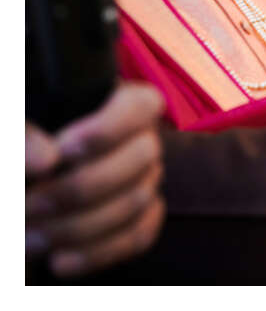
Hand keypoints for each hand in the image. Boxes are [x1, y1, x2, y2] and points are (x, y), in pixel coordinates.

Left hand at [26, 82, 165, 278]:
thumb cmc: (25, 147)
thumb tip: (44, 160)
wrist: (28, 184)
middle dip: (81, 188)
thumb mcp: (17, 130)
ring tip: (27, 237)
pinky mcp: (142, 218)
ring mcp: (147, 181)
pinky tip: (58, 261)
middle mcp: (143, 140)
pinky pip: (137, 237)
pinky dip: (97, 253)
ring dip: (77, 227)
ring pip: (134, 203)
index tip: (63, 148)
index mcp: (122, 104)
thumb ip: (23, 136)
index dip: (109, 128)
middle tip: (28, 205)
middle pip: (140, 159)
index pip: (142, 106)